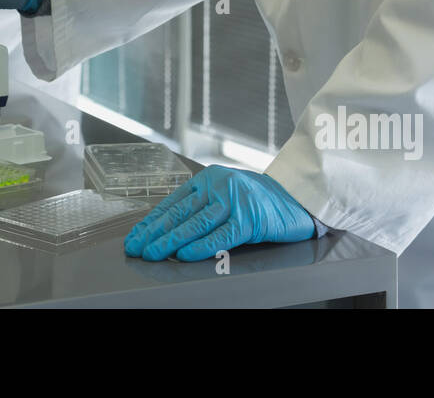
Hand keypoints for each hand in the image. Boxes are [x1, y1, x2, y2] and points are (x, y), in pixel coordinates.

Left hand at [124, 166, 314, 261]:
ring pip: (195, 224)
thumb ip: (201, 207)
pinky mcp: (249, 219)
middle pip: (179, 213)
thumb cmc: (259, 201)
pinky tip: (185, 254)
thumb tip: (169, 230)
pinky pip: (220, 235)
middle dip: (154, 232)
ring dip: (170, 240)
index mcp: (208, 179)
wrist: (297, 199)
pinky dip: (201, 246)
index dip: (152, 221)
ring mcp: (234, 201)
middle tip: (136, 247)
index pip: (173, 202)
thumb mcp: (225, 196)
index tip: (136, 236)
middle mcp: (218, 186)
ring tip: (153, 253)